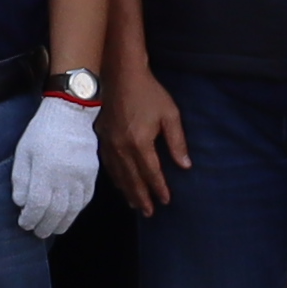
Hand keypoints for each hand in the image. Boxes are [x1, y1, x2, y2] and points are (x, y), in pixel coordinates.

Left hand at [5, 96, 98, 240]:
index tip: (24, 223)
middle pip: (56, 211)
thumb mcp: (23, 152)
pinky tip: (69, 215)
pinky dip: (77, 210)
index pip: (37, 204)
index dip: (30, 218)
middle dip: (45, 225)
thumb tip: (20, 203)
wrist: (71, 114)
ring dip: (62, 223)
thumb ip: (21, 179)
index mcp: (44, 170)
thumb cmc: (42, 132)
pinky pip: (86, 199)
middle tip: (38, 233)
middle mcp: (64, 177)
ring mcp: (81, 177)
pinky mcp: (92, 174)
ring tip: (53, 229)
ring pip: (73, 209)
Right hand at [103, 66, 188, 217]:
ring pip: (118, 174)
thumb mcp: (170, 115)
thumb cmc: (149, 93)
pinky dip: (115, 178)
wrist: (120, 74)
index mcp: (140, 142)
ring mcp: (108, 143)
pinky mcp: (101, 137)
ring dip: (127, 191)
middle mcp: (122, 147)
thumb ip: (177, 142)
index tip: (166, 200)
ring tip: (135, 204)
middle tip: (149, 213)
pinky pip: (108, 164)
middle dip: (142, 197)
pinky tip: (119, 183)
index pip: (151, 172)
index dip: (159, 188)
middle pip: (132, 179)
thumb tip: (185, 165)